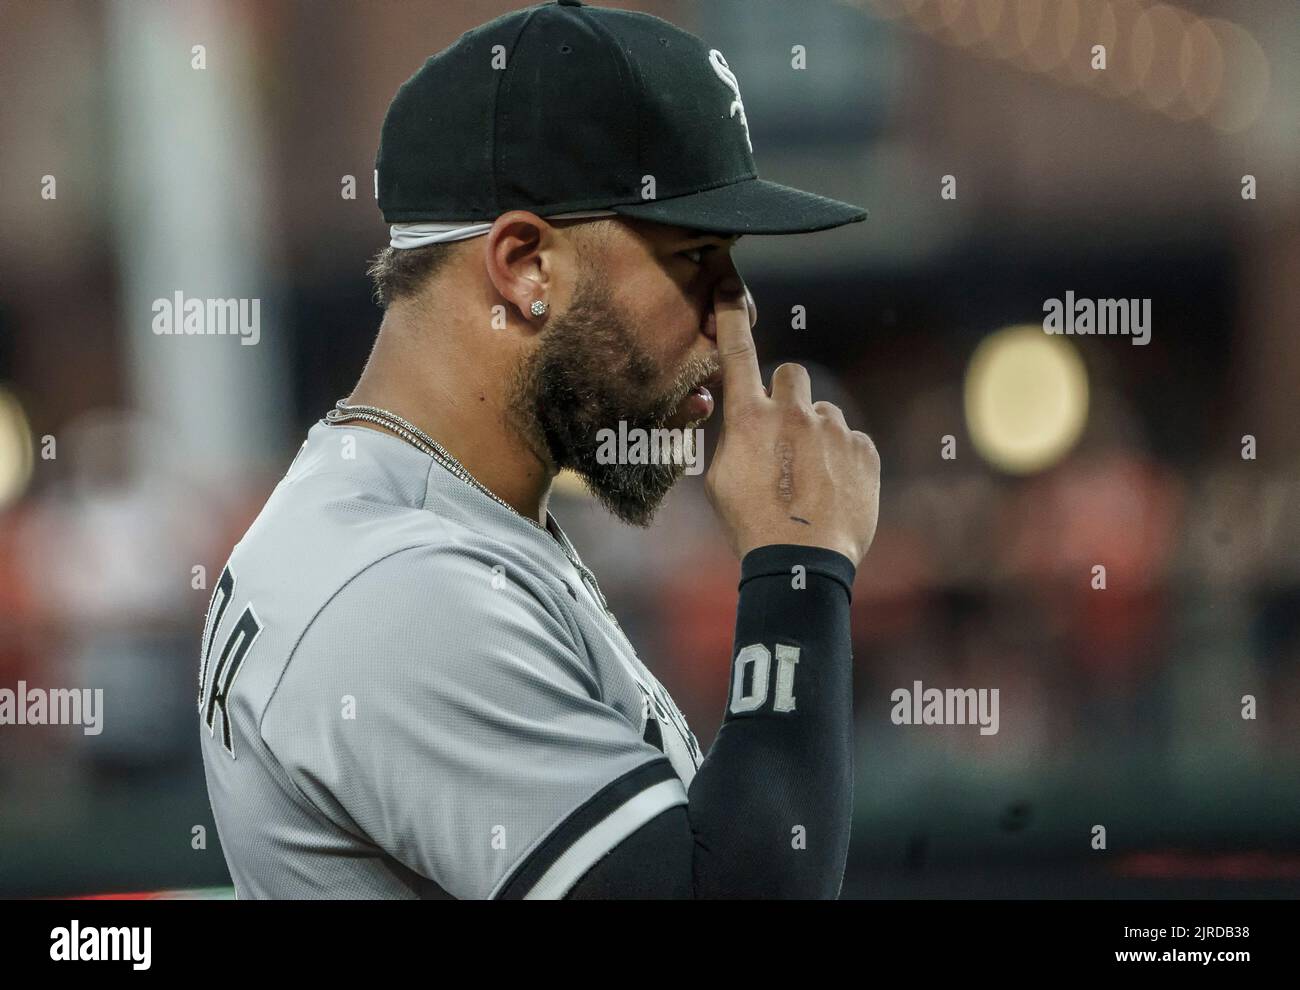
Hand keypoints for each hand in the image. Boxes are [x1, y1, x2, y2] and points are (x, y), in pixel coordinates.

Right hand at [704, 277, 879, 566]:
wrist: (801, 563)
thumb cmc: (751, 526)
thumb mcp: (721, 481)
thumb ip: (733, 439)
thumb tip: (744, 421)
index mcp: (749, 419)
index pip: (738, 355)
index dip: (731, 320)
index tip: (729, 291)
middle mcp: (792, 413)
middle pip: (792, 374)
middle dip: (788, 396)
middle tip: (785, 436)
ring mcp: (832, 430)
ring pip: (823, 413)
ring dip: (817, 434)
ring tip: (810, 479)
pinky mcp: (864, 450)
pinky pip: (852, 440)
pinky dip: (844, 459)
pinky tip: (833, 491)